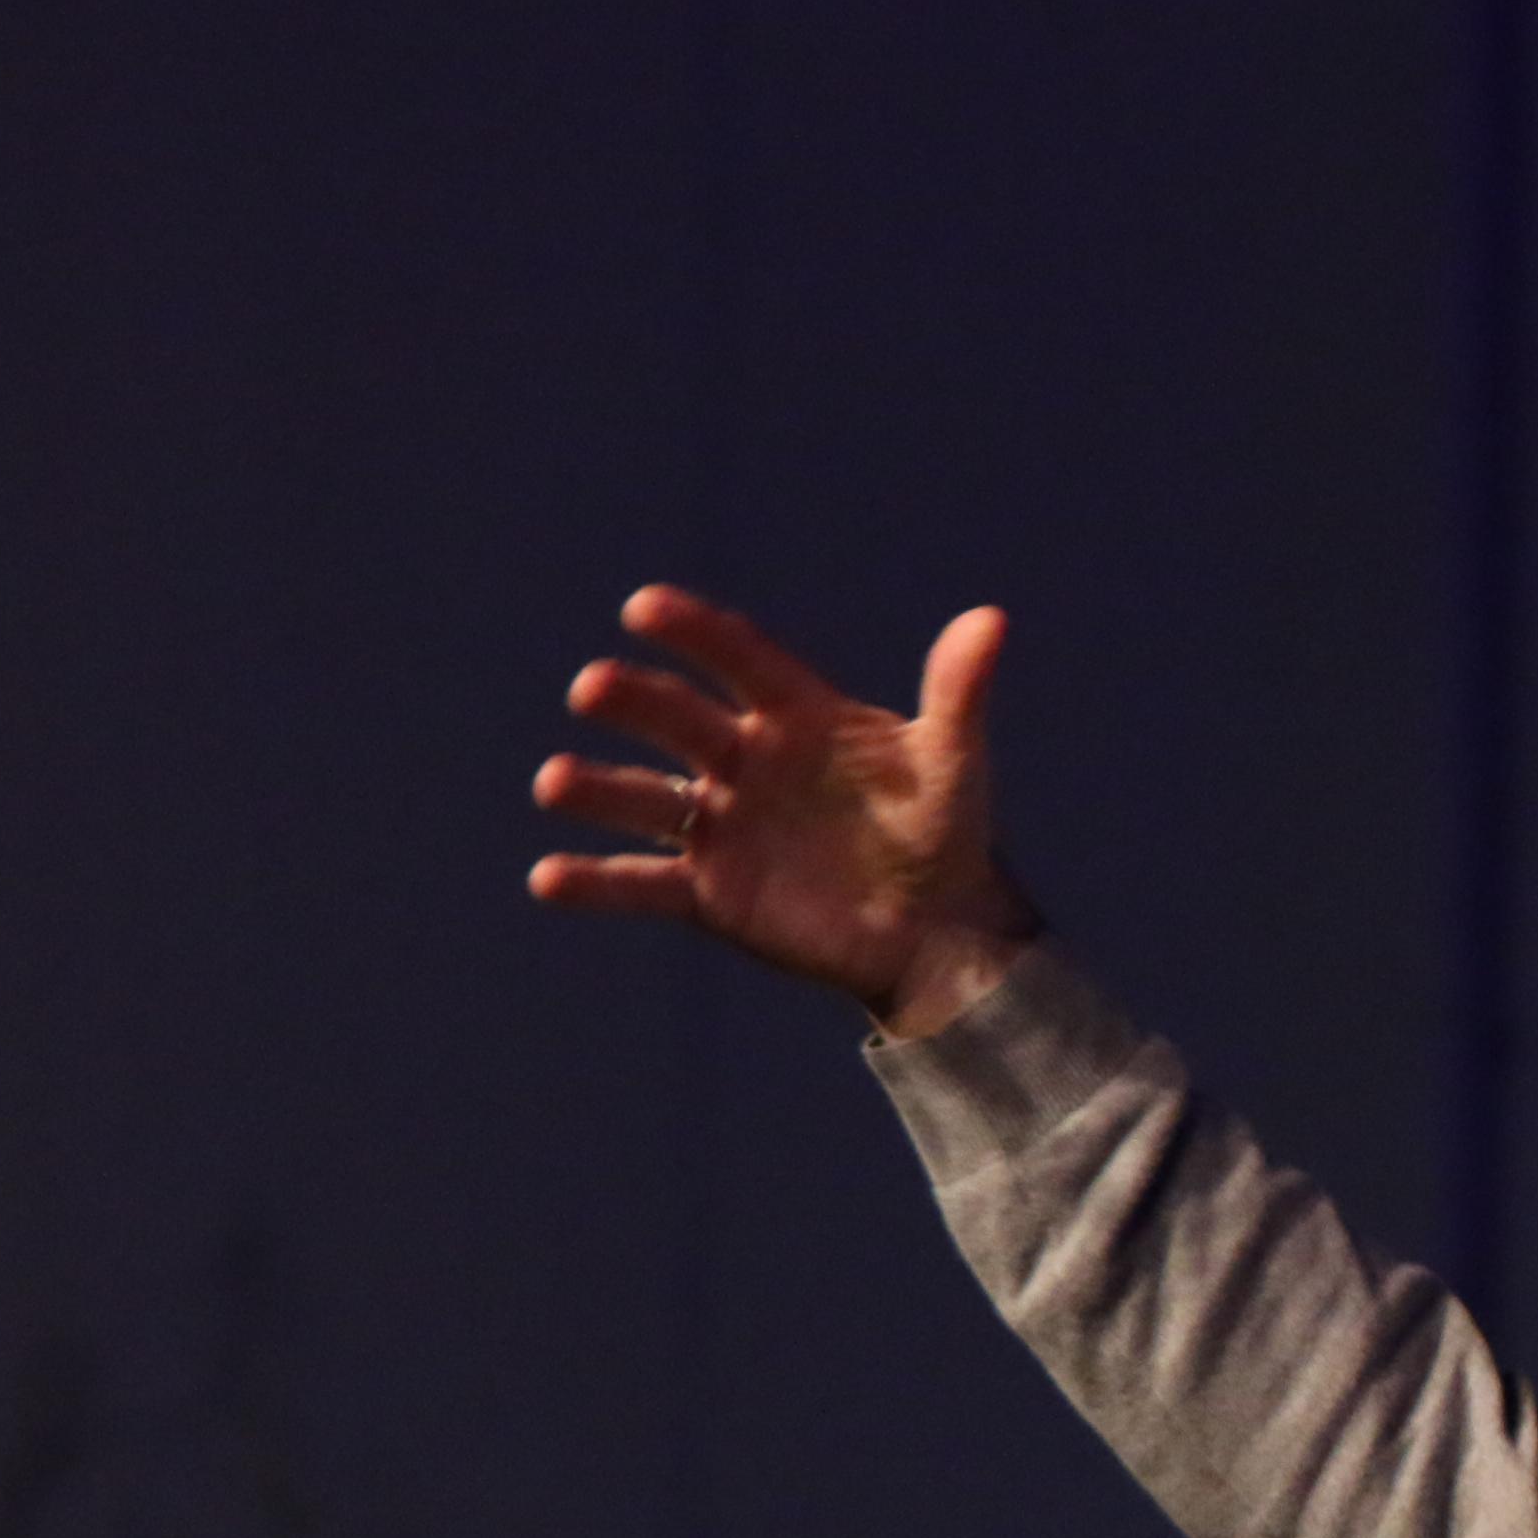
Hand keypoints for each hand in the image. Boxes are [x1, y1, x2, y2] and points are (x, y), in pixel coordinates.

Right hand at [526, 585, 1042, 1037]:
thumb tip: (991, 620)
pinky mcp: (710, 893)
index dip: (695, 632)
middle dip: (635, 702)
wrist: (937, 931)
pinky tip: (547, 879)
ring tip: (554, 782)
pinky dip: (595, 884)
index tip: (645, 607)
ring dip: (596, 788)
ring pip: (645, 798)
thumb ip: (958, 694)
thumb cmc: (943, 833)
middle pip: (678, 720)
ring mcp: (720, 825)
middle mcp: (744, 761)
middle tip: (593, 689)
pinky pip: (642, 884)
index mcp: (796, 716)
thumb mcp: (955, 765)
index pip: (740, 660)